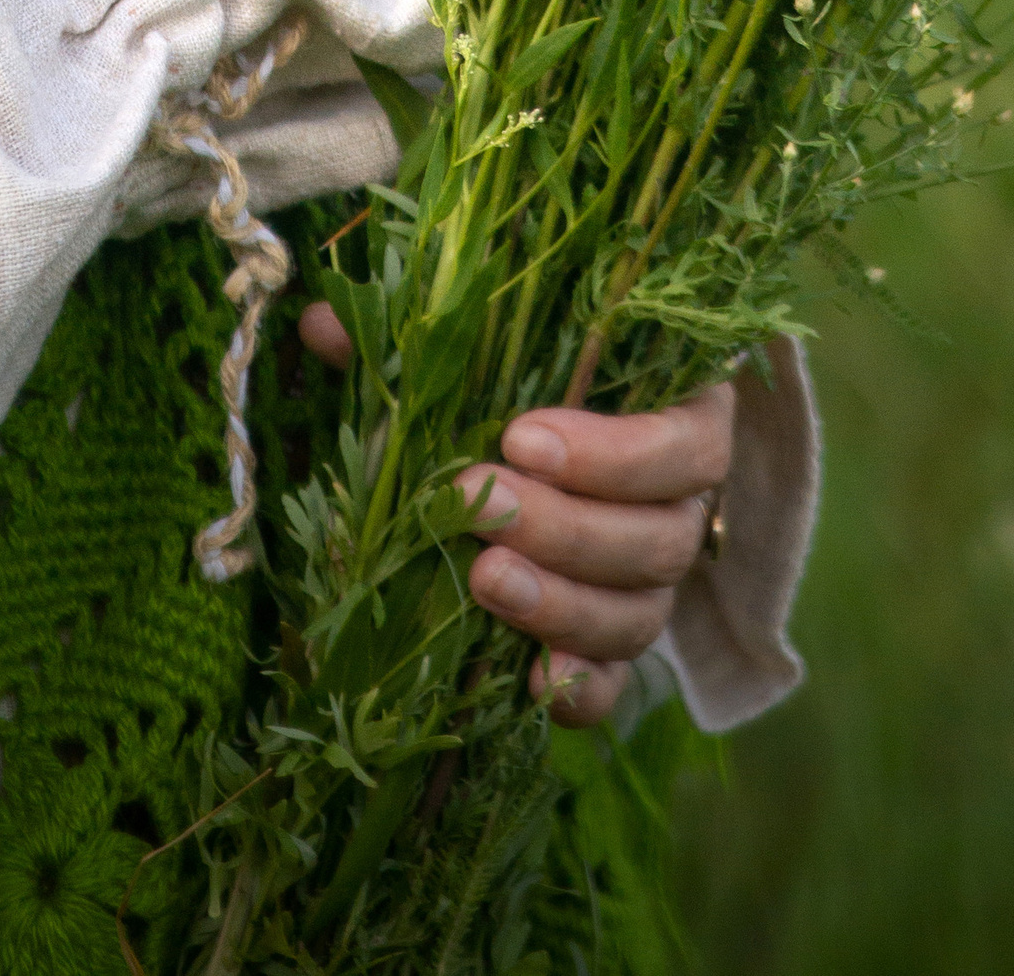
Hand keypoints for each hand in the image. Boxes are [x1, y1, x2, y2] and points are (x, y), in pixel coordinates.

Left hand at [298, 306, 733, 722]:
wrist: (544, 458)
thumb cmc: (519, 386)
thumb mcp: (486, 351)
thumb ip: (419, 335)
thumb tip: (327, 324)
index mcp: (676, 420)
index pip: (685, 442)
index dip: (614, 450)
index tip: (519, 435)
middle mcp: (679, 511)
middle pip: (660, 538)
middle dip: (565, 527)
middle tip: (477, 504)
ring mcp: (651, 588)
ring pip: (639, 615)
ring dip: (561, 605)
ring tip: (484, 581)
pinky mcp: (614, 649)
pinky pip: (616, 683)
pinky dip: (579, 688)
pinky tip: (530, 679)